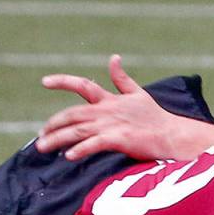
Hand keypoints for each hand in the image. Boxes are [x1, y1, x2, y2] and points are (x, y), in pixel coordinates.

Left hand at [36, 54, 182, 160]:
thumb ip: (122, 79)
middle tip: (40, 136)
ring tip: (42, 147)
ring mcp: (111, 125)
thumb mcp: (138, 93)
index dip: (63, 81)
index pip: (82, 85)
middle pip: (72, 114)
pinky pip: (94, 144)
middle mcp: (107, 111)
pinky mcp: (119, 139)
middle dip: (53, 124)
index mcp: (110, 100)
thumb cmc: (156, 117)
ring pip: (77, 131)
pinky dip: (81, 149)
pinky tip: (69, 156)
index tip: (44, 81)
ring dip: (57, 139)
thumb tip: (114, 58)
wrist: (173, 134)